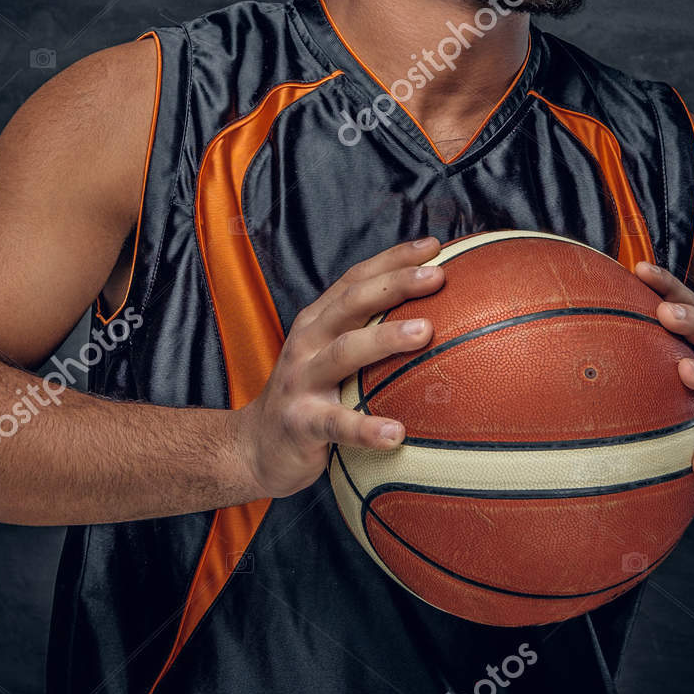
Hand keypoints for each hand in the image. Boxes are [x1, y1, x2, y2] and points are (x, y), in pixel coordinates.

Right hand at [235, 237, 445, 498]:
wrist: (255, 447)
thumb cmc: (311, 396)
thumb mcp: (331, 357)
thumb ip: (368, 335)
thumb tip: (438, 321)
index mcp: (318, 322)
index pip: (356, 279)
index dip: (393, 259)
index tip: (434, 247)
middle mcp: (307, 342)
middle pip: (352, 303)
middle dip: (395, 285)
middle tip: (438, 276)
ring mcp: (300, 380)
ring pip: (344, 352)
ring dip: (384, 339)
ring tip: (425, 332)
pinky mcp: (300, 422)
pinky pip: (336, 424)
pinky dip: (366, 428)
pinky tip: (397, 434)